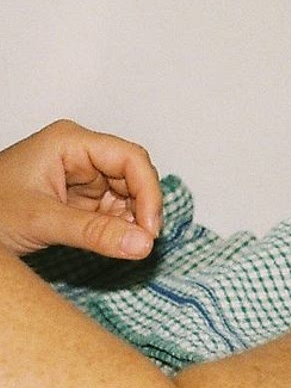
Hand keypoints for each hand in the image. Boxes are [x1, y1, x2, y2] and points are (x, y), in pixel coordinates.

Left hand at [0, 119, 161, 258]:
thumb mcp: (42, 221)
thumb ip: (94, 233)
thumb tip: (144, 245)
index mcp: (70, 142)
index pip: (130, 158)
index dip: (148, 192)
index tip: (151, 229)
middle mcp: (81, 156)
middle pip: (135, 176)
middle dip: (143, 209)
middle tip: (143, 242)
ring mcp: (84, 178)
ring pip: (130, 196)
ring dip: (134, 222)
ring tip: (124, 245)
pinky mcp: (83, 201)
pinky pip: (116, 212)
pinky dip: (122, 230)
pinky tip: (114, 243)